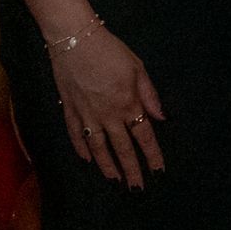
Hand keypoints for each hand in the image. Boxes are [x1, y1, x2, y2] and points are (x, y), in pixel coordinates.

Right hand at [49, 25, 166, 189]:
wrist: (75, 40)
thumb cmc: (110, 50)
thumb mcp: (137, 67)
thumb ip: (149, 94)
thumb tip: (161, 117)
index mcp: (128, 104)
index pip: (144, 136)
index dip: (152, 155)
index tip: (158, 172)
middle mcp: (108, 115)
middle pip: (122, 148)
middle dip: (131, 170)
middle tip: (137, 189)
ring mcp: (87, 115)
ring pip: (98, 148)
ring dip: (107, 166)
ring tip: (115, 180)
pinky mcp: (69, 110)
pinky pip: (76, 136)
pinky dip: (81, 150)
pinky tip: (87, 160)